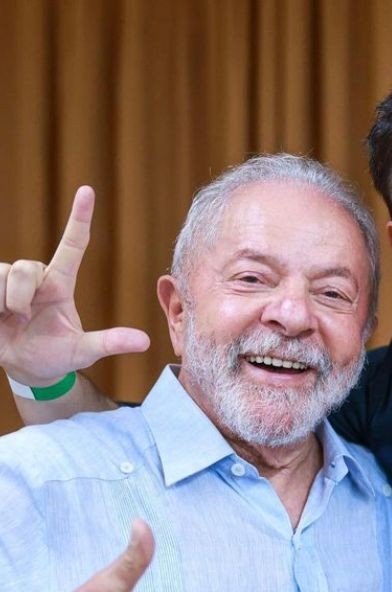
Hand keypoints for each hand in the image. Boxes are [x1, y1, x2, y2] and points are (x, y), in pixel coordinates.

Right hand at [0, 186, 149, 385]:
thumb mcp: (83, 351)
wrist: (24, 368)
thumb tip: (145, 342)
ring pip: (6, 273)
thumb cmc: (55, 356)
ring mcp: (10, 280)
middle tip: (24, 318)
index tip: (87, 190)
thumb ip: (110, 343)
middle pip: (27, 267)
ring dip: (7, 301)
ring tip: (10, 319)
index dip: (79, 218)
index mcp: (61, 285)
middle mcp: (37, 277)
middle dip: (22, 296)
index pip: (73, 245)